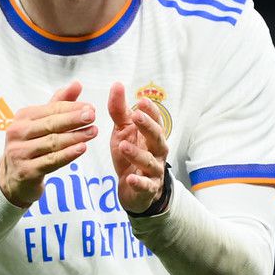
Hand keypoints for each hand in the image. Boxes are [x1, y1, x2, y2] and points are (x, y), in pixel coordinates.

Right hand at [0, 81, 97, 207]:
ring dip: (75, 137)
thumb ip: (59, 104)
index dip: (71, 108)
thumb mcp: (40, 123)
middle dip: (73, 119)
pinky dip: (67, 155)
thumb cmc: (30, 146)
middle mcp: (17, 133)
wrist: (12, 179)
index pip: (50, 109)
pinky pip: (50, 161)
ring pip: (52, 142)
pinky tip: (82, 148)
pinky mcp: (26, 171)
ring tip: (93, 132)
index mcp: (22, 117)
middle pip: (50, 124)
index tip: (90, 108)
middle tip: (92, 116)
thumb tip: (76, 84)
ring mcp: (19, 153)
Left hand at [108, 82, 168, 214]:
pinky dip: (138, 182)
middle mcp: (157, 151)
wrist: (133, 189)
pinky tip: (130, 178)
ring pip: (149, 161)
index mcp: (151, 135)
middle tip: (136, 116)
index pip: (156, 120)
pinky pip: (145, 185)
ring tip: (123, 145)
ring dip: (137, 154)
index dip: (151, 110)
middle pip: (157, 138)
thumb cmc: (130, 154)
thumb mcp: (122, 131)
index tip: (141, 100)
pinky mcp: (148, 189)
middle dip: (148, 127)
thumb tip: (117, 84)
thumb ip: (119, 111)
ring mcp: (154, 170)